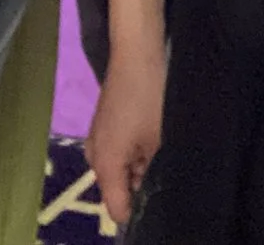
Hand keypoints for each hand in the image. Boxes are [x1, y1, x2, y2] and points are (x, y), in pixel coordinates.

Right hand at [86, 44, 166, 225]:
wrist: (136, 51)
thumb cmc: (149, 97)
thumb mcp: (158, 140)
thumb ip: (154, 173)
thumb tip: (155, 192)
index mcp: (104, 165)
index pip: (117, 208)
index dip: (139, 211)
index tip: (161, 201)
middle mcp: (94, 156)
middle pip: (118, 188)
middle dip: (142, 186)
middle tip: (169, 172)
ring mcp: (98, 139)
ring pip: (121, 168)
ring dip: (141, 166)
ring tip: (164, 152)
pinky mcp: (105, 124)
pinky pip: (120, 150)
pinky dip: (136, 150)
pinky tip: (155, 138)